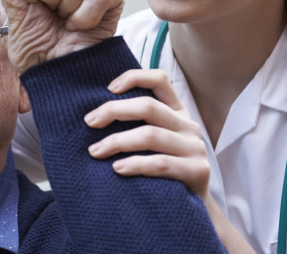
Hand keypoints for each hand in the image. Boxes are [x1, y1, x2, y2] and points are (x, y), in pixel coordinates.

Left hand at [84, 68, 210, 198]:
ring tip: (95, 151)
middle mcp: (188, 125)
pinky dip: (136, 165)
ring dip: (118, 141)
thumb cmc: (161, 172)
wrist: (190, 208)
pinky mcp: (197, 171)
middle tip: (89, 122)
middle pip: (149, 106)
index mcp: (177, 112)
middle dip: (114, 111)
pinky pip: (161, 164)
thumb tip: (93, 113)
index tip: (108, 88)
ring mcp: (195, 148)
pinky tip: (117, 169)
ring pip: (151, 135)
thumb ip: (135, 124)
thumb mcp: (152, 142)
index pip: (159, 80)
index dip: (134, 77)